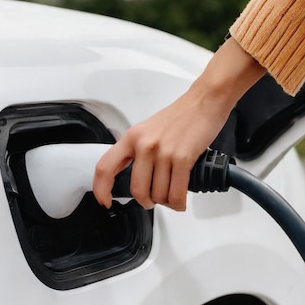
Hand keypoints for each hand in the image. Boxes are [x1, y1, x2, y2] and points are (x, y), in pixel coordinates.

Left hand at [92, 38, 265, 210]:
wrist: (204, 101)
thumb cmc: (180, 116)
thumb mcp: (148, 130)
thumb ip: (137, 151)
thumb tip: (133, 176)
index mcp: (132, 137)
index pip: (105, 167)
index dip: (101, 189)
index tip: (105, 201)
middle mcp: (145, 145)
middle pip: (137, 189)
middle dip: (146, 202)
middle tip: (152, 201)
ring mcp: (163, 152)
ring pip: (158, 194)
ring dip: (166, 202)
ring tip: (171, 196)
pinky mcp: (182, 158)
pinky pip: (176, 192)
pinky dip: (178, 203)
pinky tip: (180, 201)